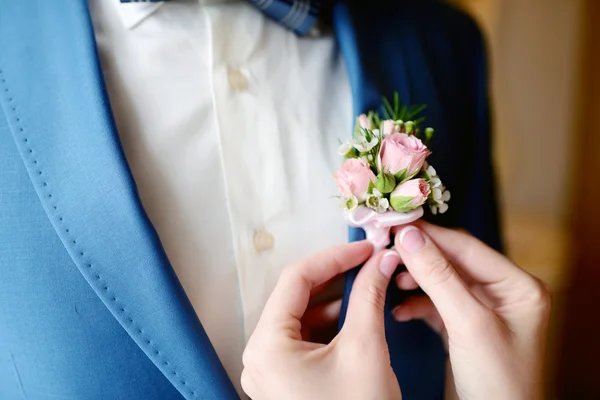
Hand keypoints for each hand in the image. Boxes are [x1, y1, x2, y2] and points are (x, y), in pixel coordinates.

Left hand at [241, 241, 402, 399]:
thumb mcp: (365, 348)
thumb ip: (369, 296)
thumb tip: (382, 260)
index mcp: (267, 345)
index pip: (296, 279)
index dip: (334, 256)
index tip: (366, 247)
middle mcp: (258, 355)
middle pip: (295, 297)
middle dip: (334, 278)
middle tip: (369, 263)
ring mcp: (268, 370)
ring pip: (300, 317)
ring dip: (333, 299)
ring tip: (366, 285)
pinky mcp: (283, 380)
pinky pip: (302, 339)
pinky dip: (328, 323)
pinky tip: (354, 315)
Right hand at [392, 222, 550, 399]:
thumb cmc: (499, 383)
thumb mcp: (468, 324)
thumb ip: (439, 277)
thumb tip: (410, 237)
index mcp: (518, 286)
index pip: (468, 247)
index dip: (430, 235)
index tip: (397, 225)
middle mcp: (502, 294)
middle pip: (452, 262)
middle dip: (419, 257)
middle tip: (387, 247)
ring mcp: (482, 311)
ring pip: (441, 282)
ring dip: (415, 280)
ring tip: (392, 279)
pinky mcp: (463, 328)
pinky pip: (436, 305)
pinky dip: (416, 305)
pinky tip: (399, 310)